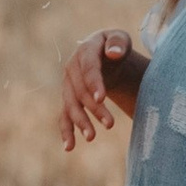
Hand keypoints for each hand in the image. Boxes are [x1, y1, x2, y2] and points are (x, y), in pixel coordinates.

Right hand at [61, 29, 138, 149]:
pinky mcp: (69, 98)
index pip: (89, 68)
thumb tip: (113, 53)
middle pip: (80, 90)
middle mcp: (72, 68)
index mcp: (85, 51)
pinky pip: (65, 115)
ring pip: (71, 105)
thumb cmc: (115, 46)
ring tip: (91, 137)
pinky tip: (69, 147)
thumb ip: (118, 42)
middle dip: (94, 108)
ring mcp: (68, 84)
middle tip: (110, 124)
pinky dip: (66, 131)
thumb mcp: (120, 38)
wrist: (103, 54)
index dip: (94, 83)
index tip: (101, 98)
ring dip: (80, 121)